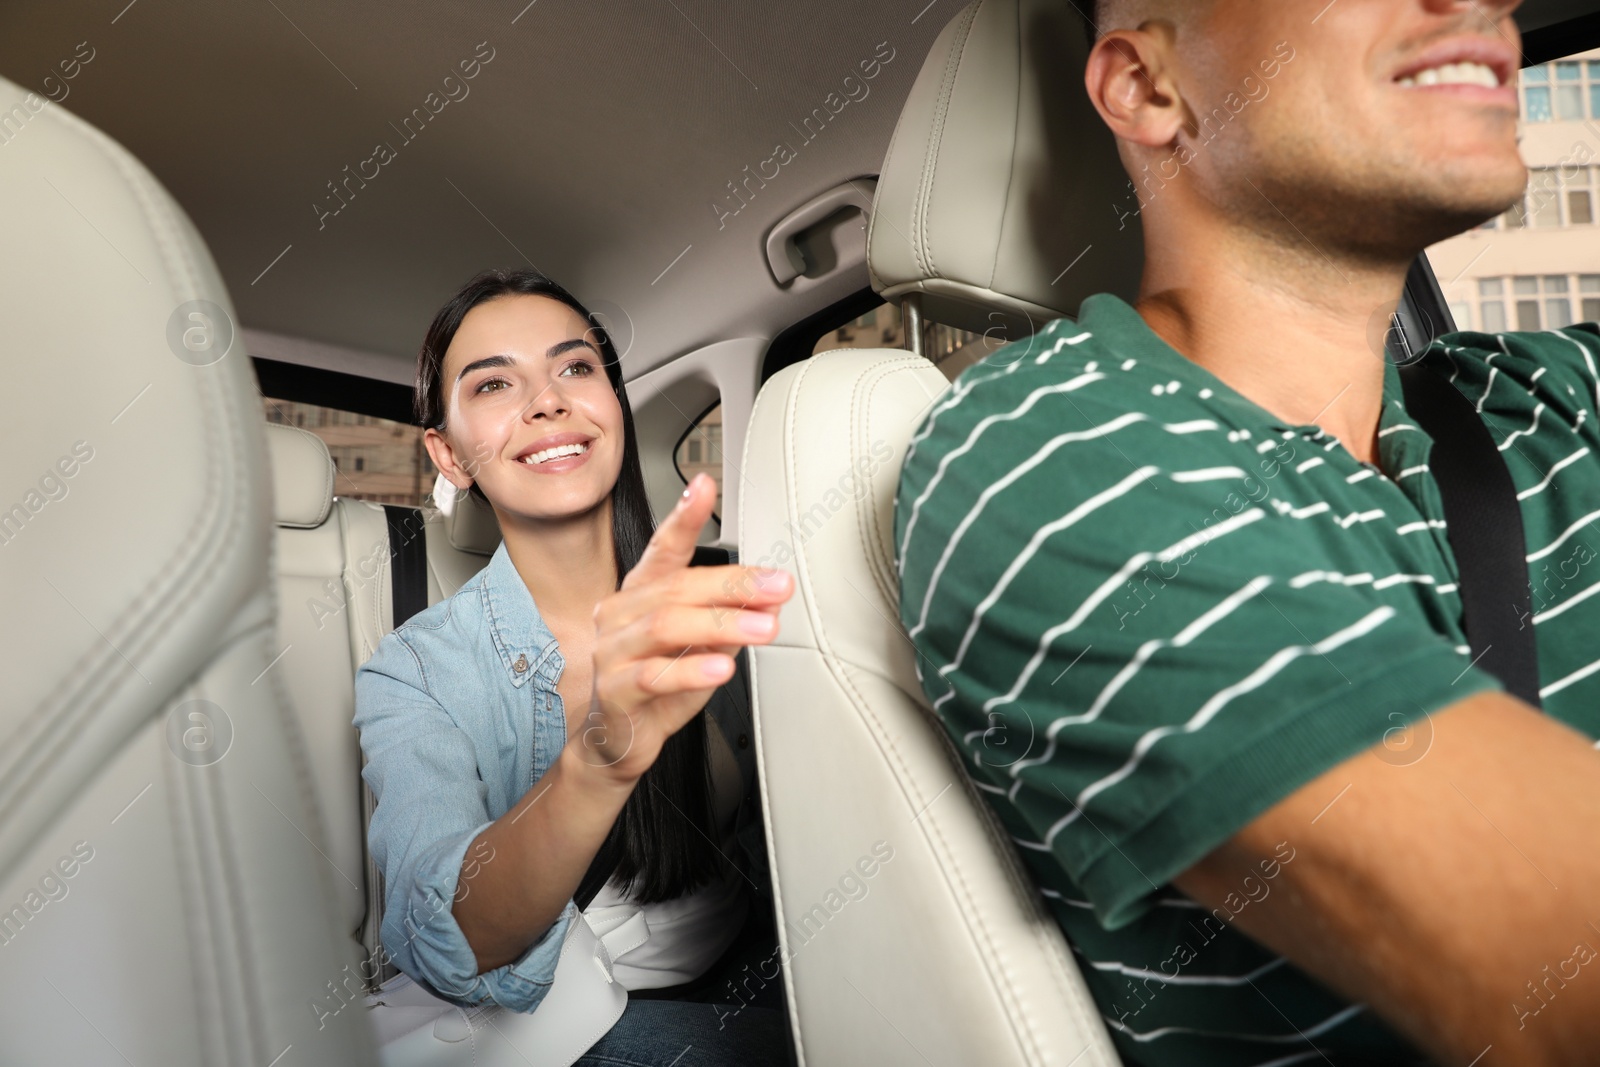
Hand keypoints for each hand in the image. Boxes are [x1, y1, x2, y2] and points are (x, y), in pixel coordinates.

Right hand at [576, 472, 793, 782]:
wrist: (614, 744)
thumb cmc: (653, 689)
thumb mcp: (699, 650)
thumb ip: (726, 622)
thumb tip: (767, 600)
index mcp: (640, 595)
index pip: (664, 549)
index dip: (683, 517)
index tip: (704, 485)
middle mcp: (619, 615)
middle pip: (677, 587)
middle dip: (734, 584)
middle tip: (777, 587)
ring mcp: (611, 651)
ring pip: (666, 625)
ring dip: (722, 623)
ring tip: (762, 627)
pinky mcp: (612, 692)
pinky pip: (653, 674)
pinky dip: (692, 669)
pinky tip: (722, 666)